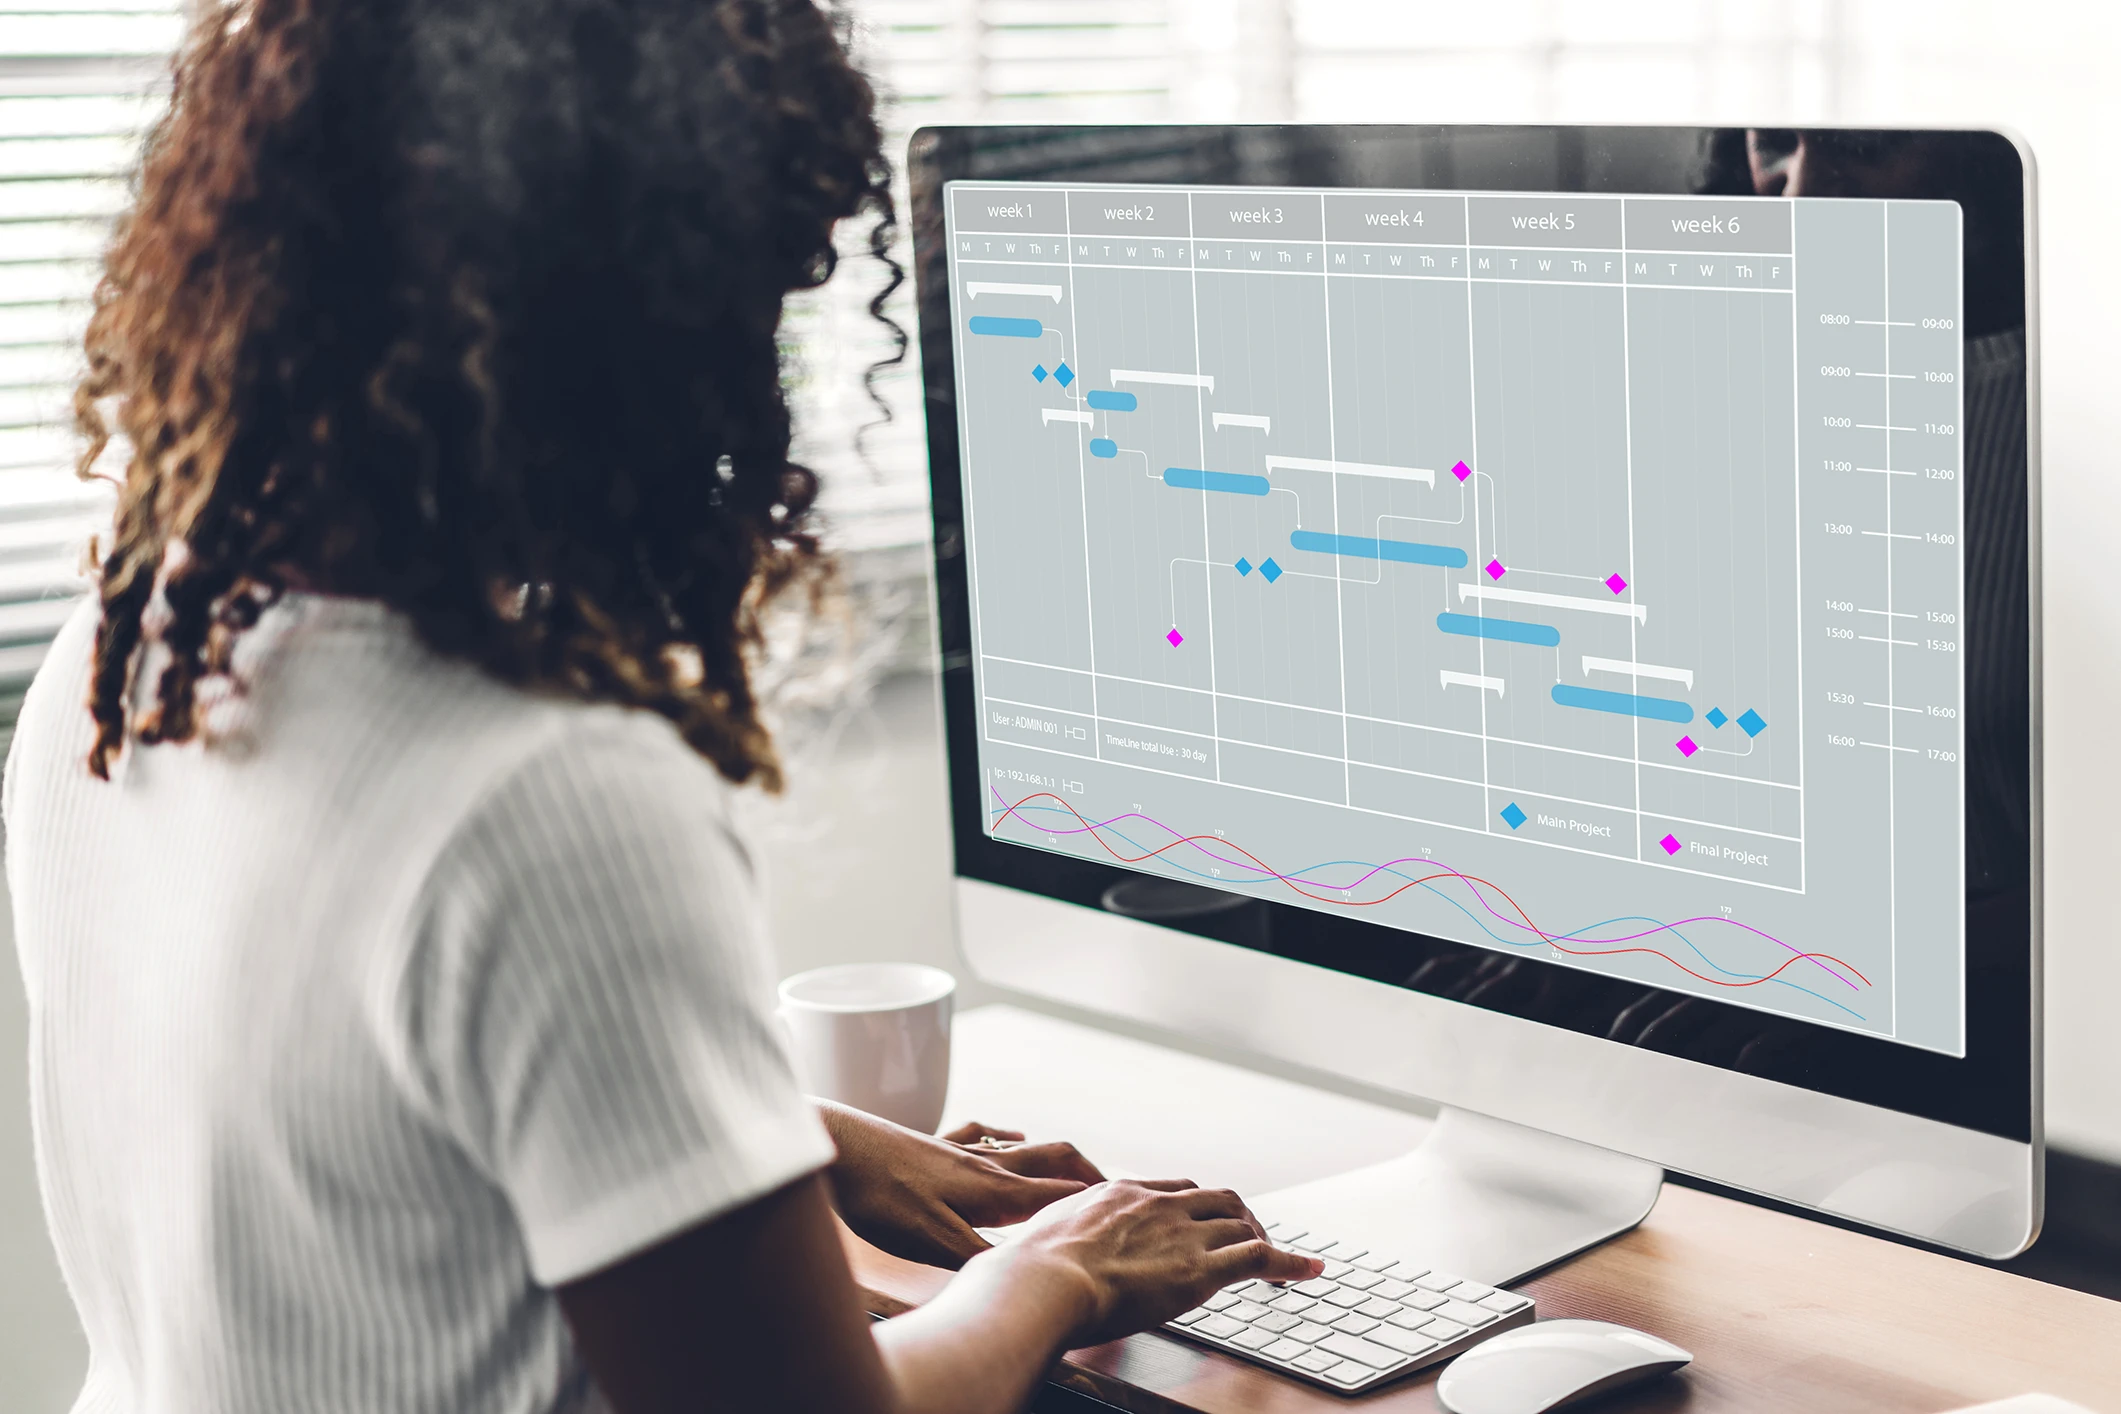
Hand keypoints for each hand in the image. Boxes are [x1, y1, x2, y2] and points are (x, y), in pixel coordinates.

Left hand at [818, 1103, 1105, 1267]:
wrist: (836, 1148)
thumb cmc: (881, 1196)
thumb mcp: (932, 1242)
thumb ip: (981, 1258)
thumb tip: (1025, 1275)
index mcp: (993, 1191)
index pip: (1060, 1195)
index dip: (1097, 1203)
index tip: (1130, 1211)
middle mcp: (985, 1164)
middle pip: (1053, 1161)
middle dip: (1087, 1174)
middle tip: (1115, 1190)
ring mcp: (960, 1150)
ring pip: (1023, 1148)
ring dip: (1053, 1157)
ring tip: (1075, 1167)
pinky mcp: (933, 1143)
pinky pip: (983, 1134)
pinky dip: (1006, 1136)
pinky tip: (1008, 1133)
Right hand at [998, 1179, 1322, 1347]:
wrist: (1041, 1282)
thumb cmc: (1027, 1272)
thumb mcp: (1038, 1238)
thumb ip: (1051, 1240)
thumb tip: (1026, 1259)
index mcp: (1117, 1194)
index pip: (1170, 1190)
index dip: (1192, 1206)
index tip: (1199, 1220)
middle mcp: (1156, 1205)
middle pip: (1214, 1198)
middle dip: (1236, 1217)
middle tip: (1247, 1237)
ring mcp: (1181, 1233)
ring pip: (1239, 1223)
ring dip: (1262, 1241)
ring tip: (1278, 1262)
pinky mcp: (1201, 1269)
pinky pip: (1260, 1258)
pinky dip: (1291, 1263)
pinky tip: (1309, 1273)